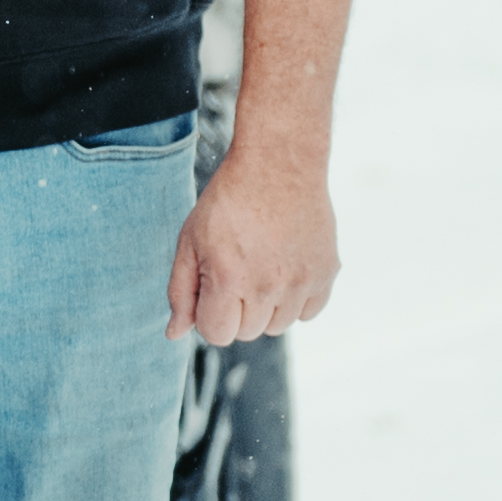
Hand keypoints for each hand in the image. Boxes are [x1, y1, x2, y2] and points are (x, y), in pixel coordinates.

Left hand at [168, 134, 339, 342]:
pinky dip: (296, 300)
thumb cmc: (227, 203)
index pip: (217, 334)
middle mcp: (268, 287)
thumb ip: (181, 292)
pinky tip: (285, 268)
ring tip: (261, 267)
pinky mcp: (327, 273)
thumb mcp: (190, 242)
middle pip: (247, 333)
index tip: (212, 288)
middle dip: (236, 310)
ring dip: (266, 307)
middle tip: (237, 271)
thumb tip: (175, 334)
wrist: (277, 166)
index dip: (209, 315)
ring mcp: (301, 282)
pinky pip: (309, 312)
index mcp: (228, 279)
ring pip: (278, 326)